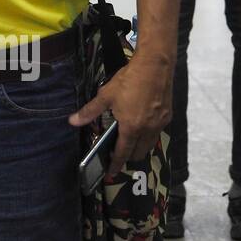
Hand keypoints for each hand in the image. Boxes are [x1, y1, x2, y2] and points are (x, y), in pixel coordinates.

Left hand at [71, 54, 171, 176]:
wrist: (155, 66)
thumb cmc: (128, 80)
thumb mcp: (106, 95)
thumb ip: (89, 111)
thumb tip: (72, 121)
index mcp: (132, 127)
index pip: (123, 153)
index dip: (116, 164)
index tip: (111, 173)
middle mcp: (148, 130)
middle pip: (138, 152)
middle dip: (128, 156)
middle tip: (117, 152)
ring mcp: (160, 124)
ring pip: (149, 144)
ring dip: (139, 147)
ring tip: (128, 140)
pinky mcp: (168, 116)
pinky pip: (156, 133)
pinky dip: (148, 135)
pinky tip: (141, 126)